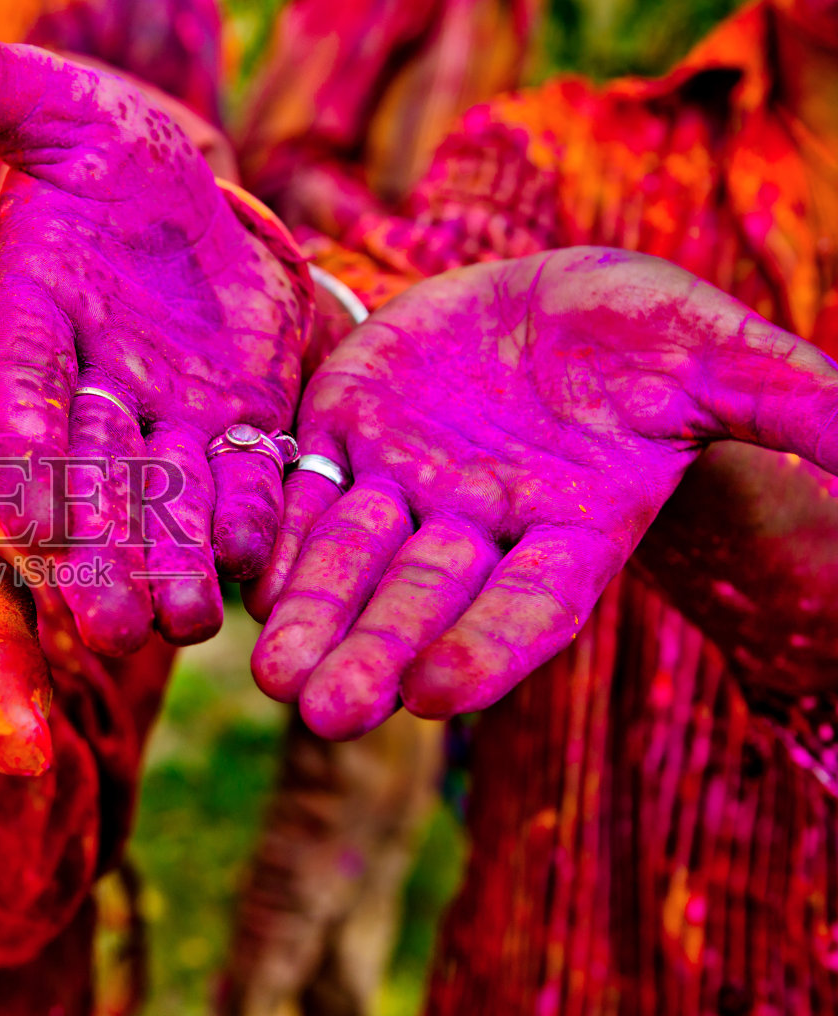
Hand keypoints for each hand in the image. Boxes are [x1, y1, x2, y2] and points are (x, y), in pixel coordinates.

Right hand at [0, 1, 312, 653]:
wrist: (183, 191)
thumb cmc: (99, 147)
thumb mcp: (46, 102)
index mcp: (32, 323)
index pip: (16, 402)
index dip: (20, 459)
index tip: (20, 519)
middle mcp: (93, 387)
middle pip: (89, 481)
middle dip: (98, 550)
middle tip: (107, 627)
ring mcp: (168, 411)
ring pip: (165, 499)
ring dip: (173, 559)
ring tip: (188, 621)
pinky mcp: (239, 417)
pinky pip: (246, 475)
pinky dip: (253, 516)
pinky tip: (266, 559)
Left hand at [248, 248, 837, 737]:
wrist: (551, 301)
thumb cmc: (646, 336)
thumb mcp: (717, 361)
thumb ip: (791, 409)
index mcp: (570, 530)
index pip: (529, 604)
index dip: (487, 646)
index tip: (436, 696)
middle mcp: (479, 528)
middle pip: (422, 602)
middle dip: (375, 655)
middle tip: (323, 714)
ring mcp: (405, 488)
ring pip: (349, 563)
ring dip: (310, 618)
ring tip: (269, 676)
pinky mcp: (344, 441)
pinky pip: (299, 492)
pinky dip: (269, 532)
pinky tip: (234, 574)